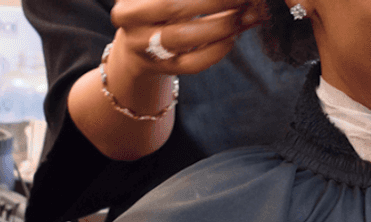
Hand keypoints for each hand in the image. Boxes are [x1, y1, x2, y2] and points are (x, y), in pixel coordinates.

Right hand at [109, 0, 262, 77]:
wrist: (139, 44)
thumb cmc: (159, 8)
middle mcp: (128, 16)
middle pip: (171, 6)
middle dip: (212, 2)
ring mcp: (141, 45)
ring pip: (182, 37)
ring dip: (218, 26)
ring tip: (241, 16)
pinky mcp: (161, 67)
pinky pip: (192, 62)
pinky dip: (216, 50)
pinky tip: (231, 38)